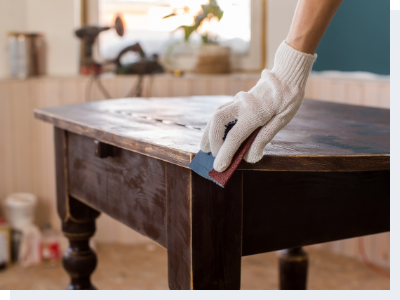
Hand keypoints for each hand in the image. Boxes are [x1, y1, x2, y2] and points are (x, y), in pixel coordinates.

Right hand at [200, 41, 315, 171]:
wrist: (287, 75)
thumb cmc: (288, 98)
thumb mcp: (282, 120)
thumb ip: (264, 138)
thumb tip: (249, 157)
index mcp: (255, 112)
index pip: (234, 137)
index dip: (225, 154)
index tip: (219, 168)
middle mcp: (242, 105)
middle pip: (217, 122)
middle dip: (211, 141)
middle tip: (212, 156)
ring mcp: (237, 100)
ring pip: (215, 115)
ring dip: (208, 132)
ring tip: (205, 148)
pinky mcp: (236, 100)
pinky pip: (220, 112)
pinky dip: (213, 125)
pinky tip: (213, 134)